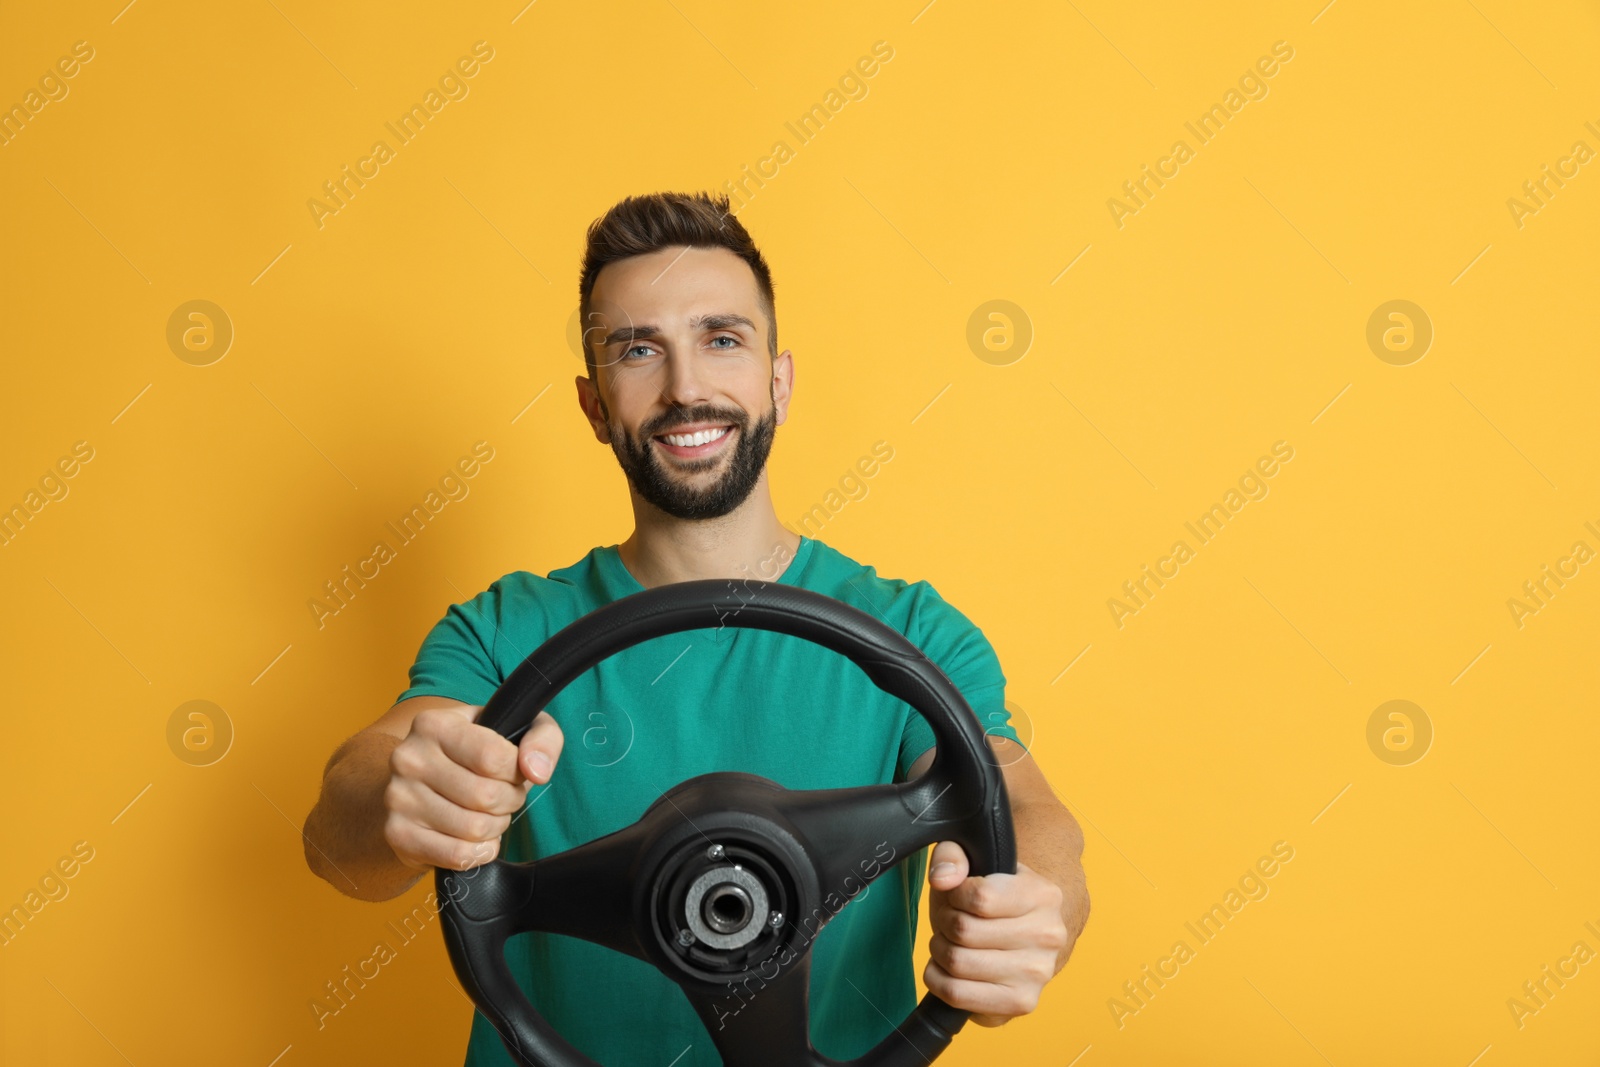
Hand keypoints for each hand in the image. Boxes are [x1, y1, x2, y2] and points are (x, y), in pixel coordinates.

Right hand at [383, 704, 564, 871]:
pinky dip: (480, 852)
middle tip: (504, 796)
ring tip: (488, 813)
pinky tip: (477, 838)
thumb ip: (543, 738)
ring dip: (496, 827)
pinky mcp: (398, 834)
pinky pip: (457, 855)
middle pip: (486, 796)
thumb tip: (537, 771)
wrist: (421, 781)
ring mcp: (398, 798)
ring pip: (474, 829)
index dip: (517, 772)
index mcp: (434, 724)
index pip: (493, 758)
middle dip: (510, 801)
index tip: (513, 771)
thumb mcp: (514, 728)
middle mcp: (409, 758)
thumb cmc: (474, 752)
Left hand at [923, 840, 1068, 1025]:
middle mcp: (1048, 936)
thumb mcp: (976, 863)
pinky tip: (947, 968)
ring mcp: (1037, 974)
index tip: (957, 895)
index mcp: (1044, 895)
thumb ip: (953, 855)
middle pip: (964, 930)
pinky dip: (938, 979)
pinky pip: (957, 994)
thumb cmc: (994, 898)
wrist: (1026, 934)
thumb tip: (943, 879)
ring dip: (939, 950)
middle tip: (950, 919)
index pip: (979, 897)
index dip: (953, 894)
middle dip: (944, 922)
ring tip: (950, 942)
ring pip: (957, 962)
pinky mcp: (1020, 1002)